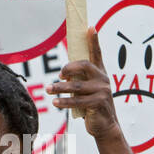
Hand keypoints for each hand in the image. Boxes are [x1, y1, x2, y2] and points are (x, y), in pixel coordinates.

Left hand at [47, 28, 135, 153]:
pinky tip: (55, 102)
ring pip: (76, 86)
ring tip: (48, 90)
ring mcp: (102, 90)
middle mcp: (103, 79)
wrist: (105, 126)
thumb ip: (80, 80)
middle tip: (58, 75)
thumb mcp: (87, 91)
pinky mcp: (99, 103)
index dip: (94, 40)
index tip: (90, 27)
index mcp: (100, 73)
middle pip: (84, 66)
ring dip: (59, 88)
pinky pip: (77, 101)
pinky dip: (64, 101)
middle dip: (68, 68)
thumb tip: (63, 73)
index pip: (97, 53)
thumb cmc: (92, 107)